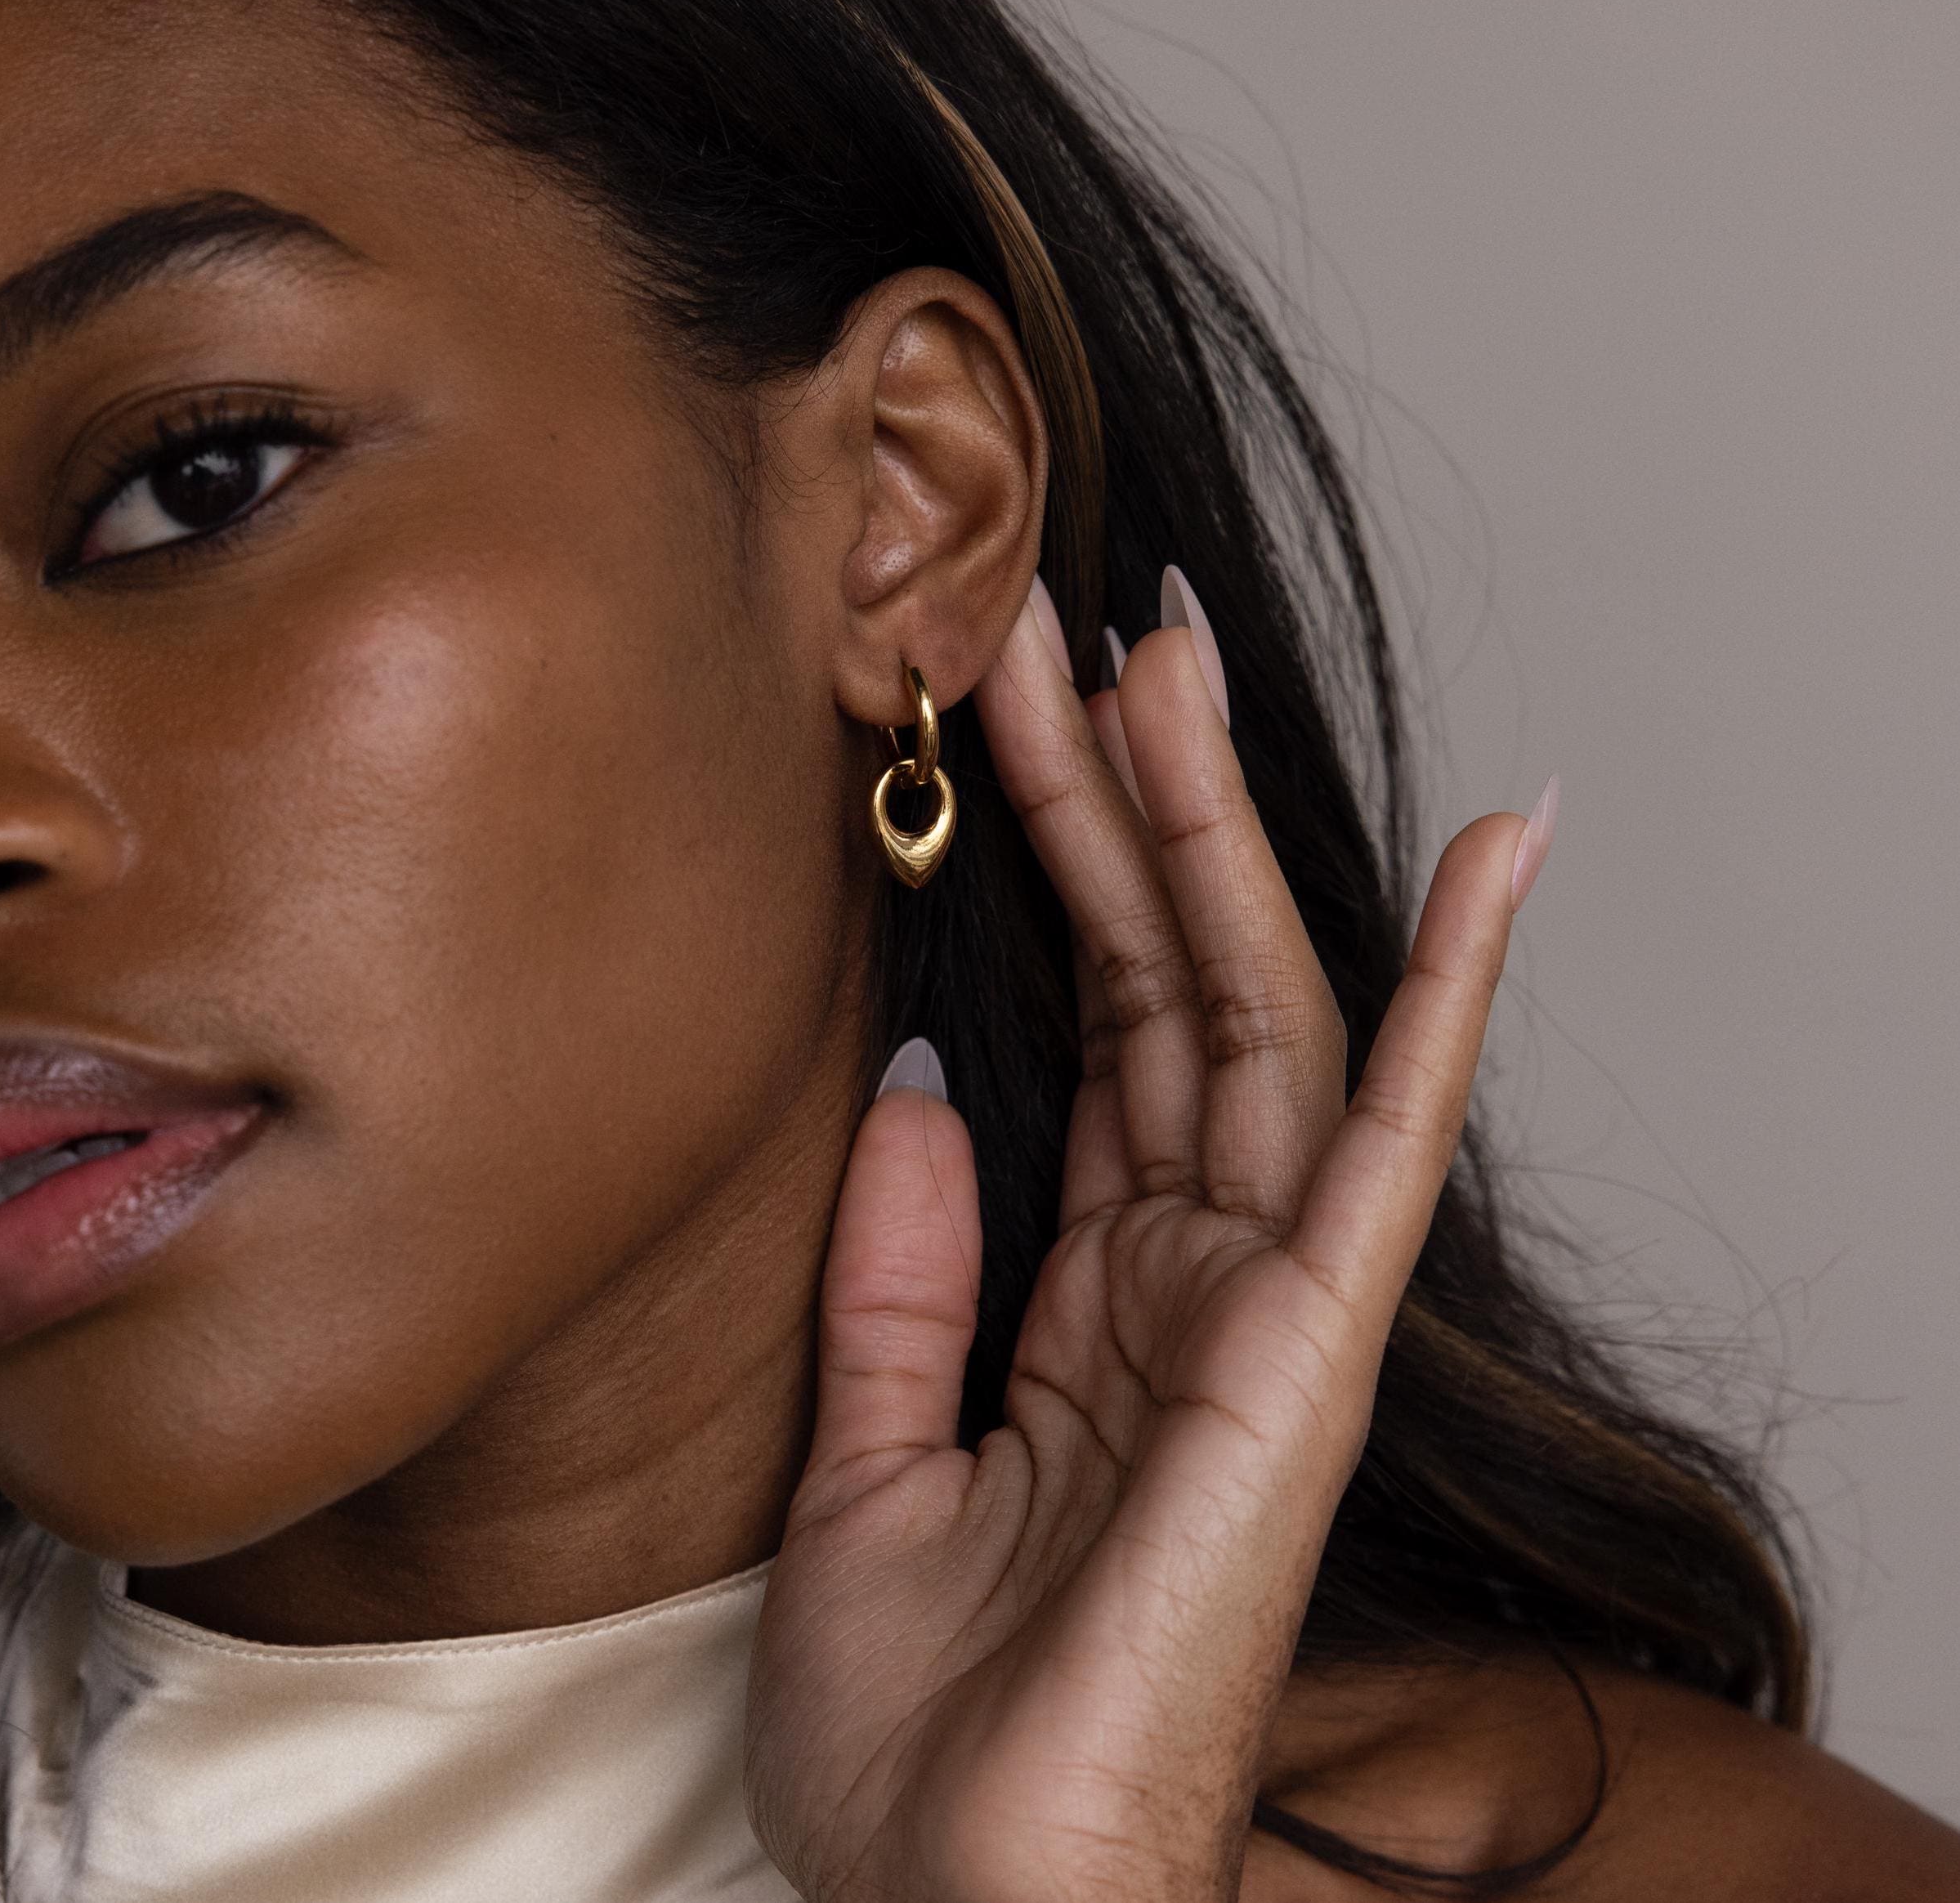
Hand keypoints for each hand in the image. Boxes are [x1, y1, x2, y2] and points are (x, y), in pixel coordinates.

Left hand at [745, 573, 1544, 1902]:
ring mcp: (1261, 1305)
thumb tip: (922, 1081)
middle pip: (1166, 977)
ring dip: (1222, 826)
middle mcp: (1194, 1275)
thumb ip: (905, 1269)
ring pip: (1252, 1007)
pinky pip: (1384, 1141)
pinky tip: (1497, 850)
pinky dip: (1452, 991)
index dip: (1053, 864)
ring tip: (1174, 657)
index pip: (1089, 1024)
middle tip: (1067, 619)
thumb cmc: (928, 1740)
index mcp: (1096, 1293)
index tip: (995, 710)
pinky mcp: (1305, 1355)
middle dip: (1122, 792)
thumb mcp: (863, 1460)